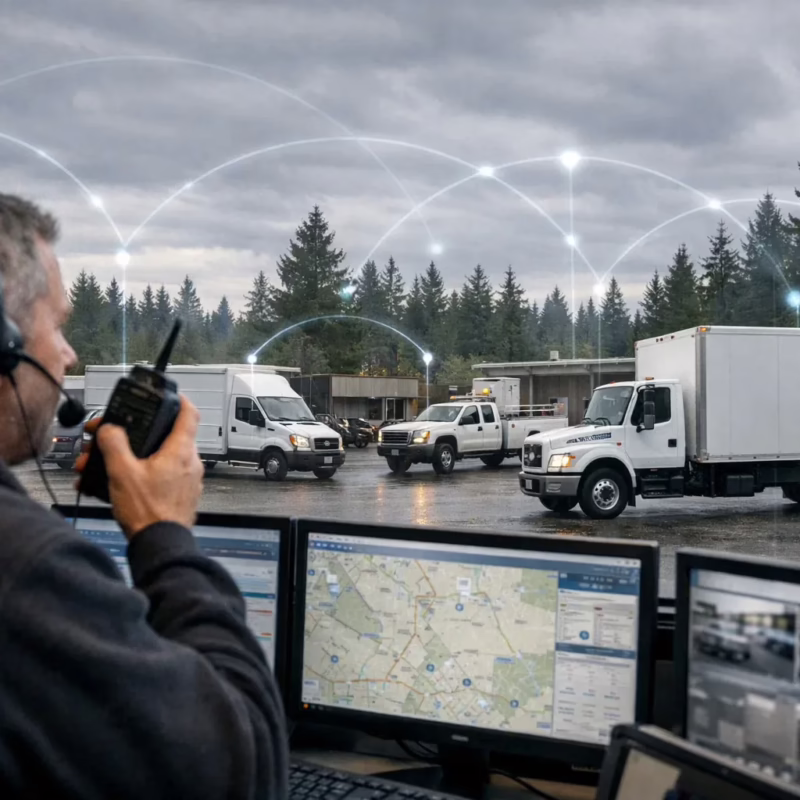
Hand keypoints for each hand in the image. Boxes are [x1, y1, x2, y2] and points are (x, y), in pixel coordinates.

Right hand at [76, 397, 203, 539]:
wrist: (159, 544)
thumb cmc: (148, 512)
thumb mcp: (122, 472)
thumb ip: (114, 444)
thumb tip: (110, 429)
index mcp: (181, 451)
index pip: (188, 413)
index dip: (178, 399)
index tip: (169, 395)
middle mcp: (190, 462)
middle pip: (165, 436)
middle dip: (135, 436)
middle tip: (112, 439)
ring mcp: (188, 479)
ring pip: (160, 457)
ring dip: (133, 457)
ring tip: (107, 466)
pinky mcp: (181, 494)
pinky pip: (162, 475)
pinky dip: (142, 473)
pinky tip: (119, 483)